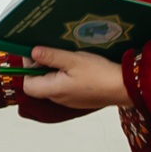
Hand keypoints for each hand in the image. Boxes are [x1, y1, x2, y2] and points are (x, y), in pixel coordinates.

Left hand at [15, 46, 130, 111]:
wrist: (123, 87)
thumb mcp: (73, 60)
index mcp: (53, 90)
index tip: (34, 54)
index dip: (27, 69)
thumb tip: (33, 52)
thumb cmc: (100, 75)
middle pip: (39, 83)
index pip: (27, 84)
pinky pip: (64, 86)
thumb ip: (51, 56)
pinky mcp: (78, 97)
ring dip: (55, 70)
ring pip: (52, 83)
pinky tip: (76, 65)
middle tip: (52, 51)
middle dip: (42, 67)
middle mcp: (58, 98)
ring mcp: (68, 99)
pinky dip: (65, 75)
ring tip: (66, 56)